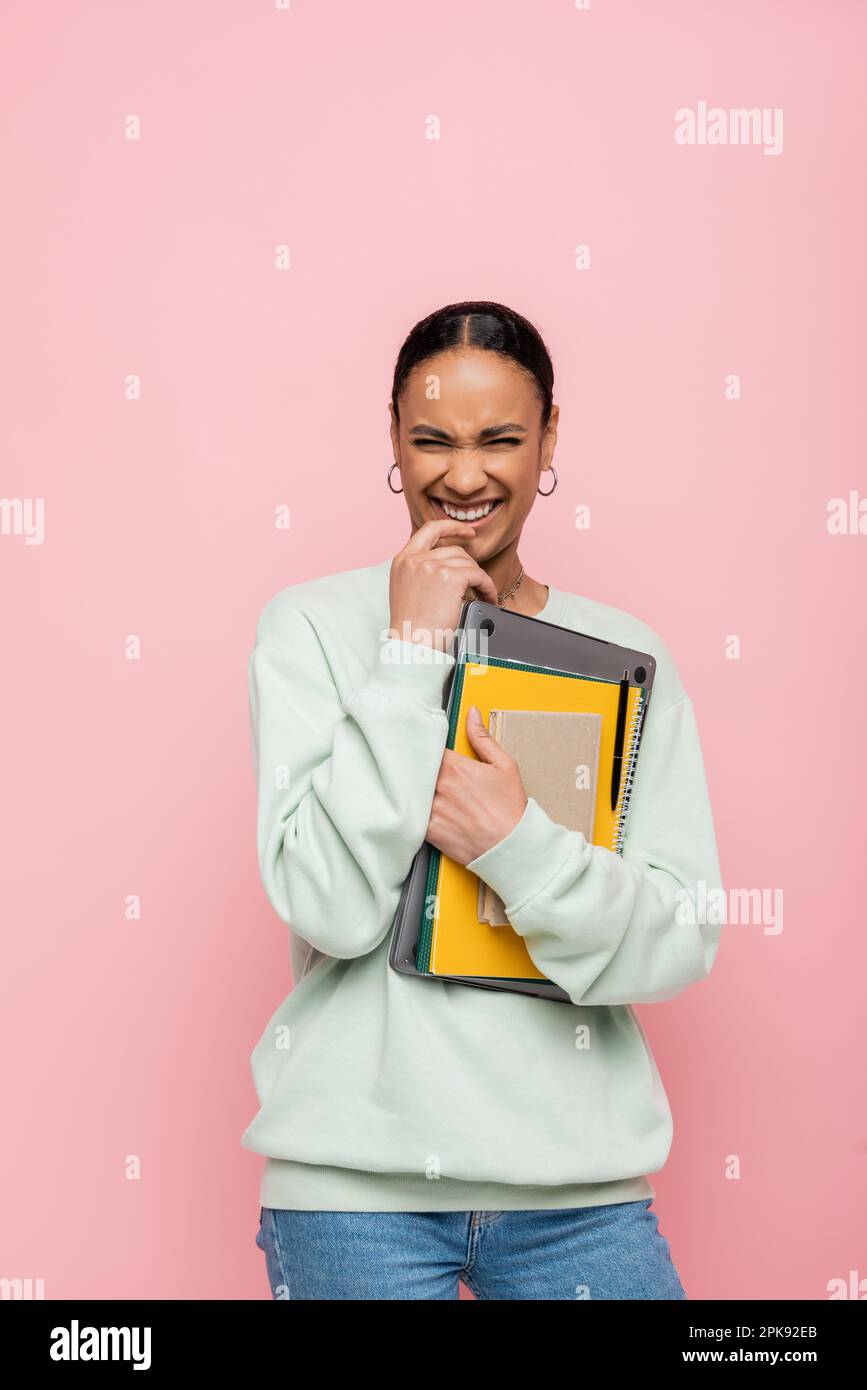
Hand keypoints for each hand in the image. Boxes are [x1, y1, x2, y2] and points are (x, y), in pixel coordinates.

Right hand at [388, 519, 498, 652]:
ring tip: (484, 594)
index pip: (429, 529)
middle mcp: (416, 559)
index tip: (467, 531)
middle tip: (477, 582)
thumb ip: (419, 571)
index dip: (451, 526)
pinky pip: (478, 575)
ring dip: (479, 579)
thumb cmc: (411, 627)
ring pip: (468, 563)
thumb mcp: (405, 589)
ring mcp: (432, 566)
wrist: (411, 644)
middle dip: (469, 565)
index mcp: (402, 560)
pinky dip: (487, 586)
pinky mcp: (450, 577)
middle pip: (454, 550)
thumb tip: (445, 566)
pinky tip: (488, 597)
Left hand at [426, 705, 527, 864]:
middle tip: (411, 766)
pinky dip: (411, 812)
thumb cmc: (510, 808)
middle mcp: (440, 787)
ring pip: (410, 792)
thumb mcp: (504, 766)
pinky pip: (411, 816)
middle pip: (414, 769)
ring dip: (410, 790)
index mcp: (455, 768)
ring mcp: (432, 810)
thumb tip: (472, 714)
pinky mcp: (429, 831)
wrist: (511, 847)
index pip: (426, 749)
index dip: (422, 747)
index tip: (423, 748)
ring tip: (412, 789)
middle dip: (414, 767)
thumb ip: (483, 738)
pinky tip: (414, 810)